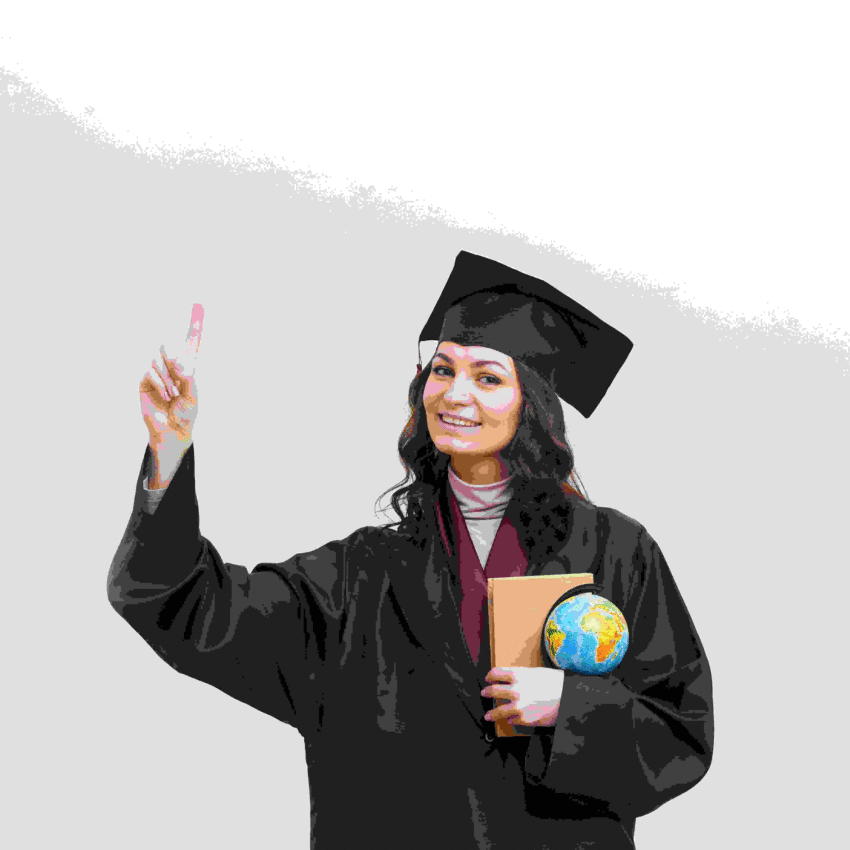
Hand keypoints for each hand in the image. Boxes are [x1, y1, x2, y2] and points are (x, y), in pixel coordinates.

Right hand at [140, 303, 203, 446]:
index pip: (192, 343)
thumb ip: (188, 377)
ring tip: (173, 395)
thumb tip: (180, 361)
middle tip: (180, 375)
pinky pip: (150, 372)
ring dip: (168, 380)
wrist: (171, 431)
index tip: (199, 304)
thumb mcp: (192, 396)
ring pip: (160, 361)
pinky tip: (164, 395)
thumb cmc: (185, 414)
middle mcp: (172, 366)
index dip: (195, 324)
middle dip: (175, 359)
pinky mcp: (145, 380)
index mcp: (188, 368)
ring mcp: (157, 372)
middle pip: (171, 347)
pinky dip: (159, 383)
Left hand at [482, 667, 563, 726]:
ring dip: (492, 713)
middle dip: (487, 692)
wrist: (568, 698)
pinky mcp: (524, 719)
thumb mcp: (536, 672)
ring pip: (498, 710)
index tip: (488, 678)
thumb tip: (512, 680)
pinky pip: (512, 720)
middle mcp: (514, 689)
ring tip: (488, 715)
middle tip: (484, 693)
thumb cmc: (555, 683)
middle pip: (493, 691)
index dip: (490, 676)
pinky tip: (510, 720)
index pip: (495, 673)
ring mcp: (518, 706)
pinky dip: (510, 720)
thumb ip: (522, 676)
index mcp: (517, 675)